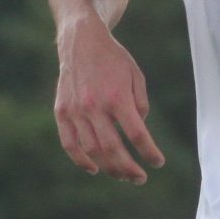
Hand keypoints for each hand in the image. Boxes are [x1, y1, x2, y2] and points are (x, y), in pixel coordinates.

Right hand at [54, 14, 165, 181]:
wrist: (81, 40)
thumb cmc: (113, 59)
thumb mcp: (136, 76)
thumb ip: (140, 105)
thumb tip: (138, 132)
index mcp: (118, 97)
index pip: (137, 134)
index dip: (149, 152)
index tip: (157, 162)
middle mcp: (95, 106)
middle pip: (113, 148)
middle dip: (128, 168)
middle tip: (139, 179)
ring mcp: (76, 110)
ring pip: (91, 150)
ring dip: (108, 168)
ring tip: (121, 176)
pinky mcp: (62, 111)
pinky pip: (69, 143)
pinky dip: (81, 160)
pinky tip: (94, 169)